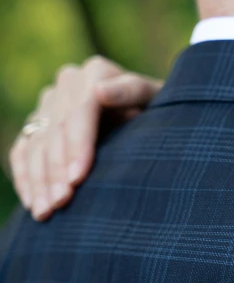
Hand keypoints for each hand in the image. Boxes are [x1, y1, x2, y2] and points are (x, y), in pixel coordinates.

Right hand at [8, 56, 162, 220]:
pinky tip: (34, 203)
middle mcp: (69, 82)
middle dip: (56, 170)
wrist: (153, 116)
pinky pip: (22, 151)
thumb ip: (133, 91)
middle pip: (55, 130)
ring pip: (36, 143)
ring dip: (38, 180)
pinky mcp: (39, 123)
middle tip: (63, 202)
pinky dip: (26, 178)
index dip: (77, 146)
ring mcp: (50, 102)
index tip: (78, 178)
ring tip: (47, 211)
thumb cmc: (161, 110)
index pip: (79, 112)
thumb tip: (100, 92)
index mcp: (97, 71)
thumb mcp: (156, 99)